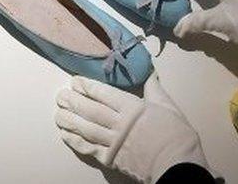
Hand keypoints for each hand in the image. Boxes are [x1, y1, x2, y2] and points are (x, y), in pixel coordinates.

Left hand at [55, 73, 210, 183]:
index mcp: (132, 108)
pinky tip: (65, 135)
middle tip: (60, 96)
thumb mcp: (168, 106)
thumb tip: (149, 71)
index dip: (86, 87)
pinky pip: (89, 148)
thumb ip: (154, 89)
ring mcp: (113, 142)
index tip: (75, 81)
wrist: (179, 166)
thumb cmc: (176, 135)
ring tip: (58, 114)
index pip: (103, 94)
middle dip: (72, 102)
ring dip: (69, 121)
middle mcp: (118, 124)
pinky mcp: (111, 159)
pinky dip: (75, 141)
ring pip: (85, 128)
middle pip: (90, 110)